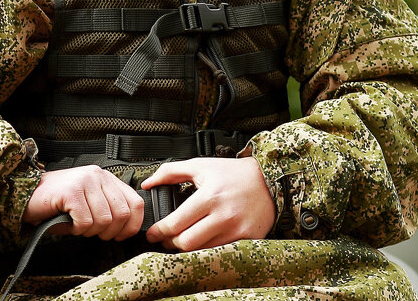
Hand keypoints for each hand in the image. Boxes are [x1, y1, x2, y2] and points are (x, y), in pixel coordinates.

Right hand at [22, 165, 144, 240]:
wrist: (24, 195)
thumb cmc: (56, 202)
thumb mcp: (88, 200)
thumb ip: (108, 207)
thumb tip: (128, 227)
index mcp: (106, 177)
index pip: (135, 202)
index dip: (132, 226)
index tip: (120, 236)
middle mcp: (98, 175)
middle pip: (122, 214)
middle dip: (108, 232)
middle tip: (91, 232)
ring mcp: (84, 181)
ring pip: (104, 220)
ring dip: (89, 231)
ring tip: (76, 225)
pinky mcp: (71, 192)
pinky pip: (85, 222)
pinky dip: (76, 230)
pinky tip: (67, 223)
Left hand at [142, 156, 275, 251]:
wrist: (269, 180)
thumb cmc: (233, 173)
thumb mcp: (200, 165)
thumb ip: (170, 172)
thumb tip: (147, 183)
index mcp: (209, 196)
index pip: (176, 223)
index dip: (159, 232)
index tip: (153, 234)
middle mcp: (223, 215)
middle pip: (186, 242)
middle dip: (170, 243)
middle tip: (165, 239)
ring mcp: (236, 230)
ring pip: (202, 251)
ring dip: (187, 248)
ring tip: (182, 239)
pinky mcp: (247, 239)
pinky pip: (220, 252)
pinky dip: (207, 250)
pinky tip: (202, 241)